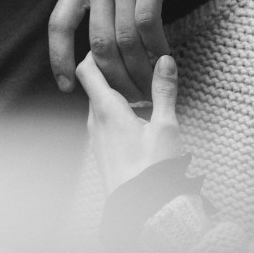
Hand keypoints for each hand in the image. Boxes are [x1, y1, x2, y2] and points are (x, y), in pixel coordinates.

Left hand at [49, 0, 237, 99]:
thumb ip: (109, 4)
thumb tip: (104, 51)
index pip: (58, 23)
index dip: (58, 57)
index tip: (66, 86)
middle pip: (96, 41)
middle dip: (113, 76)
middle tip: (130, 97)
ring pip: (123, 37)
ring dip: (138, 69)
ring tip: (149, 86)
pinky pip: (148, 24)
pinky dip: (156, 48)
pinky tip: (165, 60)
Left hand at [76, 52, 183, 192]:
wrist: (140, 209)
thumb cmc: (153, 169)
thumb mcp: (166, 127)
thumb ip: (164, 91)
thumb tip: (165, 59)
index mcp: (106, 109)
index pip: (87, 67)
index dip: (98, 51)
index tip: (118, 43)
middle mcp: (93, 118)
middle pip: (93, 82)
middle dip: (112, 68)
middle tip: (136, 59)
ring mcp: (95, 134)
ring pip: (98, 100)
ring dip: (115, 89)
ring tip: (141, 84)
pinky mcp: (100, 147)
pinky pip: (102, 117)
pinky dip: (116, 107)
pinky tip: (138, 112)